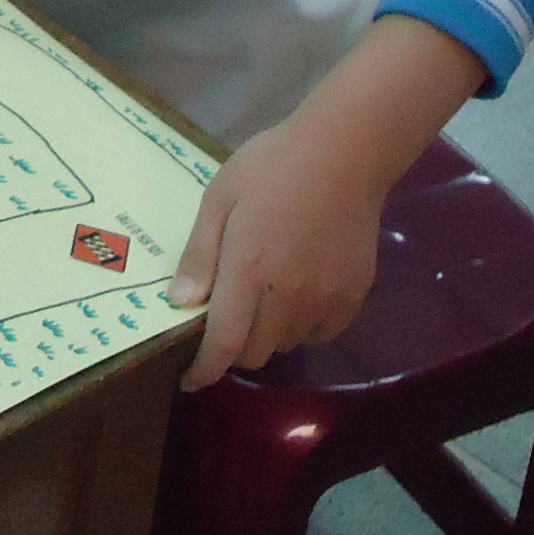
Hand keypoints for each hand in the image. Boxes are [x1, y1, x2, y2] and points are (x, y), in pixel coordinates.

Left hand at [168, 119, 387, 390]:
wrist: (345, 153)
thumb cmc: (272, 167)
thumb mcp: (219, 199)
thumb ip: (200, 255)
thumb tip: (180, 303)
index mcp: (249, 271)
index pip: (223, 345)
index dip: (204, 371)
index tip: (189, 380)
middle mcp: (288, 296)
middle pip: (253, 353)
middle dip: (231, 347)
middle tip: (224, 316)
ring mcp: (326, 299)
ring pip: (286, 344)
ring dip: (266, 334)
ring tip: (261, 296)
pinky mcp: (353, 296)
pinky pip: (320, 333)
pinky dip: (301, 327)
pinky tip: (296, 293)